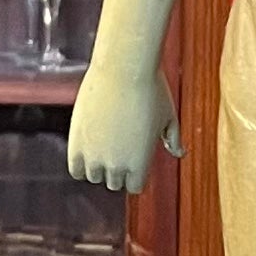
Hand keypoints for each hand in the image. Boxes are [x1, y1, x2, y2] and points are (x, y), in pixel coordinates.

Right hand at [67, 62, 176, 194]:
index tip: (133, 157)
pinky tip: (86, 148)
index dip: (134, 173)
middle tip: (118, 144)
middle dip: (118, 168)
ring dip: (98, 164)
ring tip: (103, 142)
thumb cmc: (150, 88)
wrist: (123, 68)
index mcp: (141, 164)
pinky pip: (75, 170)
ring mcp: (95, 156)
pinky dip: (80, 164)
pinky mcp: (76, 144)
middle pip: (114, 183)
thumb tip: (179, 153)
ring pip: (94, 176)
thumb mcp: (168, 116)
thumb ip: (173, 139)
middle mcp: (117, 165)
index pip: (134, 186)